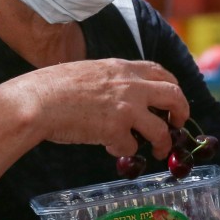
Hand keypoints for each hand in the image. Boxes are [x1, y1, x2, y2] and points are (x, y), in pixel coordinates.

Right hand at [10, 59, 189, 157]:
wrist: (37, 102)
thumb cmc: (52, 87)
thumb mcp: (88, 72)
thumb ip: (110, 80)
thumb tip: (121, 97)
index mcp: (122, 67)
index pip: (161, 72)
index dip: (172, 88)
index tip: (172, 100)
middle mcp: (130, 85)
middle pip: (174, 96)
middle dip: (182, 113)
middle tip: (178, 125)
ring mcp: (126, 108)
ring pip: (161, 130)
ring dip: (163, 143)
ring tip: (159, 152)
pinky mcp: (116, 130)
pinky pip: (132, 147)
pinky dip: (125, 152)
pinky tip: (112, 149)